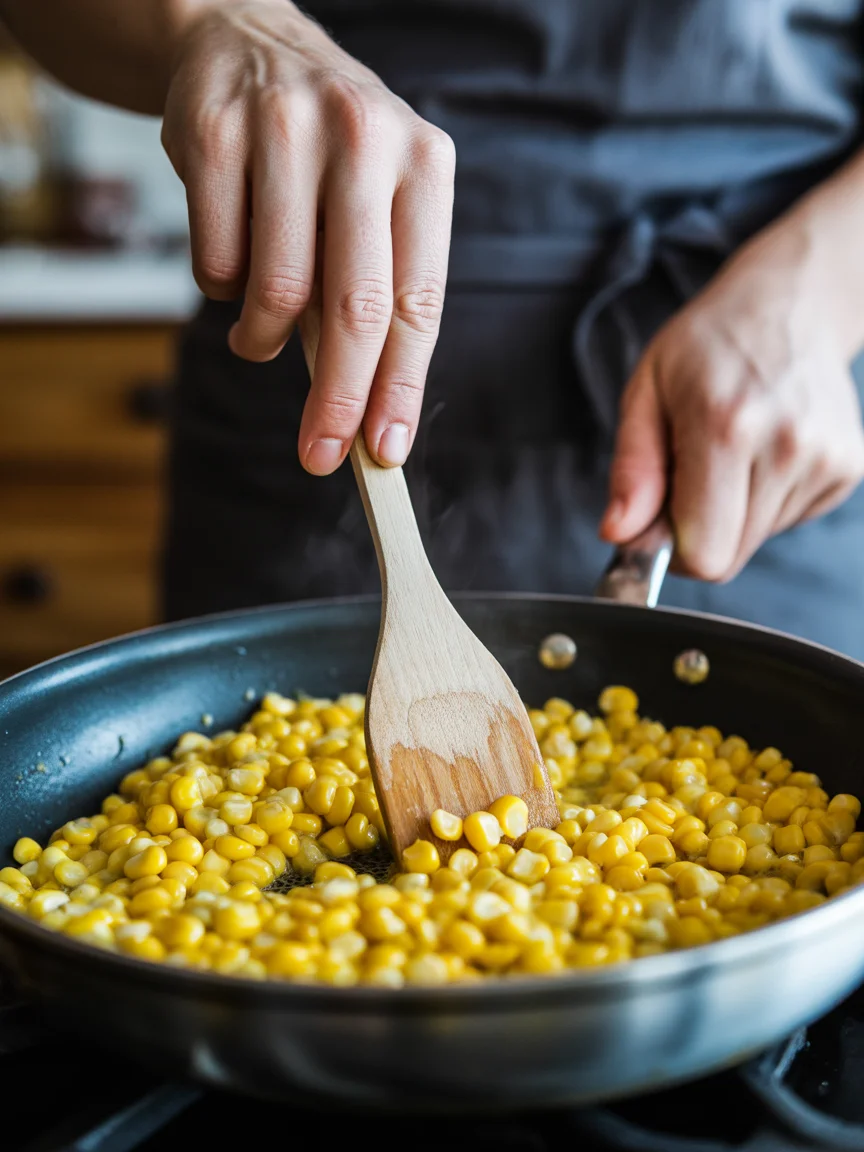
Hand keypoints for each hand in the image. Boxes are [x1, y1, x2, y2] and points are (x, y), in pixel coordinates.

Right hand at [161, 1, 454, 473]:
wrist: (246, 42)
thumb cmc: (325, 155)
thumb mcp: (376, 203)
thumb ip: (375, 292)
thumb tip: (366, 412)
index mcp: (424, 165)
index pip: (418, 302)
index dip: (401, 388)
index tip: (385, 450)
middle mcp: (365, 139)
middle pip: (355, 308)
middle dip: (337, 398)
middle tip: (320, 454)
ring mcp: (287, 130)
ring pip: (277, 291)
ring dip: (264, 339)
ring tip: (259, 334)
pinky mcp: (215, 134)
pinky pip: (216, 263)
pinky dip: (222, 290)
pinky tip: (233, 264)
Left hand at [599, 215, 863, 580]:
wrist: (790, 303)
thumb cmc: (708, 344)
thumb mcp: (646, 392)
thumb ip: (632, 470)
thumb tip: (619, 533)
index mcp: (725, 426)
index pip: (704, 554)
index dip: (674, 547)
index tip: (662, 516)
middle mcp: (785, 445)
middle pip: (730, 555)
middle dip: (701, 529)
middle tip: (694, 471)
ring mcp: (825, 458)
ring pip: (758, 540)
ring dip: (734, 511)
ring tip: (733, 449)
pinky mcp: (848, 467)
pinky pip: (789, 520)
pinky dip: (767, 499)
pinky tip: (763, 449)